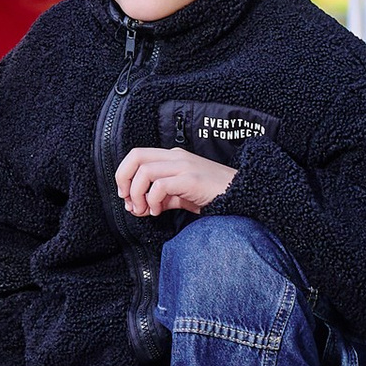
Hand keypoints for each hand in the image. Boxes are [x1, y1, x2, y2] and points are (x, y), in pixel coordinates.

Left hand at [115, 144, 237, 217]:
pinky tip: (158, 211)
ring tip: (144, 209)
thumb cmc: (213, 194)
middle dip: (123, 179)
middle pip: (136, 156)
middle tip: (127, 200)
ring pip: (145, 171)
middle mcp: (176, 157)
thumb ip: (162, 197)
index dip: (124, 173)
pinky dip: (153, 200)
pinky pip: (160, 185)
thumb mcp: (182, 194)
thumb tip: (140, 206)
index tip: (125, 195)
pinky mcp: (190, 179)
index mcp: (172, 157)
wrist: (241, 194)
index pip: (137, 155)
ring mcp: (184, 166)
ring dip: (137, 193)